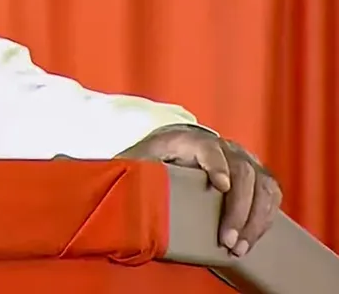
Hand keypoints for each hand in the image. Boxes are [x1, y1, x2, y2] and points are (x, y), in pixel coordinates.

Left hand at [119, 125, 281, 256]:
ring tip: (238, 248)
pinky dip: (264, 221)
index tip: (221, 186)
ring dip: (254, 221)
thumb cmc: (154, 158)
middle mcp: (225, 147)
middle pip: (243, 172)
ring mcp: (245, 161)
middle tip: (227, 240)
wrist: (176, 150)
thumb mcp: (138, 159)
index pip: (209, 148)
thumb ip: (130, 168)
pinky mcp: (257, 178)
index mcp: (191, 140)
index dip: (217, 165)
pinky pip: (271, 198)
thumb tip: (116, 179)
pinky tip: (250, 241)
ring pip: (263, 187)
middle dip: (238, 209)